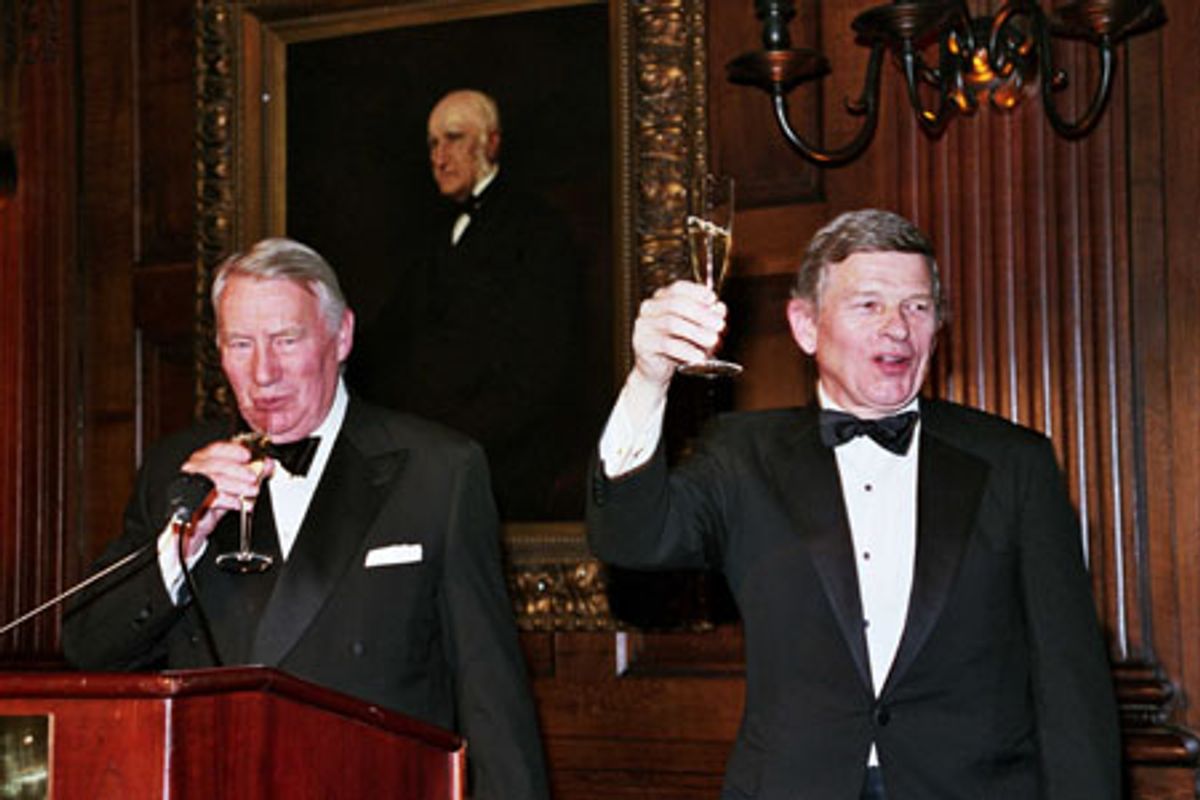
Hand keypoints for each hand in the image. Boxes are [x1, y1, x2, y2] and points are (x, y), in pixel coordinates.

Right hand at [178, 439, 274, 553]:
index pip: (215, 449)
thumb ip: (249, 474)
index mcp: (201, 461)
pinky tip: (240, 504)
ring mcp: (190, 486)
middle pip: (214, 464)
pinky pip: (212, 500)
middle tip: (254, 476)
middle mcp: (193, 471)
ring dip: (237, 485)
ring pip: (214, 481)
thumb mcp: (233, 486)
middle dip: (237, 470)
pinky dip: (230, 501)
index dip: (232, 450)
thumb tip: (266, 464)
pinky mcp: (191, 504)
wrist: (195, 526)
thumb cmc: (212, 502)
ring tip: (252, 491)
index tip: (247, 454)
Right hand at [631, 279, 727, 387]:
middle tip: (719, 325)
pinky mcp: (643, 344)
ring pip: (672, 324)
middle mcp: (650, 309)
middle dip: (702, 314)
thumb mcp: (695, 328)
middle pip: (676, 304)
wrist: (655, 369)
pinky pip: (667, 345)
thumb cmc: (675, 345)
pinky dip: (686, 350)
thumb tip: (719, 308)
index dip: (697, 292)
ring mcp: (644, 326)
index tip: (713, 299)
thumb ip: (708, 316)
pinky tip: (698, 356)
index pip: (678, 288)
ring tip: (712, 341)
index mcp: (662, 298)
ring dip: (697, 332)